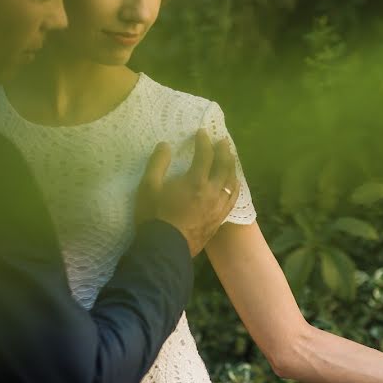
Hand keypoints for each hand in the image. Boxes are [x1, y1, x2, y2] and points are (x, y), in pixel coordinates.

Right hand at [135, 129, 240, 255]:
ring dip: (232, 167)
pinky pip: (233, 198)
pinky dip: (235, 186)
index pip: (205, 155)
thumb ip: (157, 164)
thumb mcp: (148, 187)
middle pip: (224, 166)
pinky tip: (234, 184)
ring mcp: (218, 207)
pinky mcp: (220, 219)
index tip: (202, 133)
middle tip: (223, 142)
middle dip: (224, 151)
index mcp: (195, 181)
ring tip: (231, 159)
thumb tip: (165, 145)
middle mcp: (212, 192)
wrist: (165, 249)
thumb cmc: (154, 216)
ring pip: (232, 182)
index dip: (204, 142)